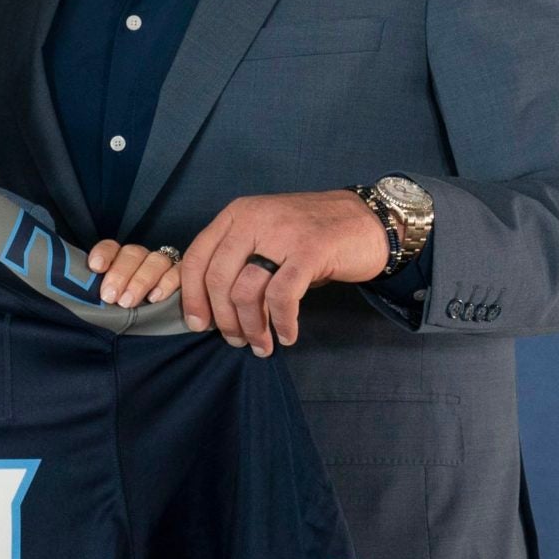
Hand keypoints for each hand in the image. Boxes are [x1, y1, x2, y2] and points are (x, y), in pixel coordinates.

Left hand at [84, 239, 183, 308]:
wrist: (162, 319)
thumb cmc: (127, 307)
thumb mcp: (112, 298)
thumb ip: (101, 292)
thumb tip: (80, 295)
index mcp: (120, 259)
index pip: (111, 247)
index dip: (103, 254)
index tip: (95, 267)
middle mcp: (142, 258)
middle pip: (133, 254)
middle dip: (120, 274)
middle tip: (110, 296)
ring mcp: (164, 265)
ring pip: (155, 261)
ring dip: (140, 281)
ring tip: (128, 302)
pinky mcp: (183, 275)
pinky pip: (179, 272)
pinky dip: (167, 283)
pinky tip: (155, 298)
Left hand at [175, 190, 389, 354]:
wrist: (366, 220)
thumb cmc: (312, 234)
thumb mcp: (266, 234)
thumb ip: (239, 258)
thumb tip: (212, 306)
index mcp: (237, 214)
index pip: (196, 257)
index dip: (191, 296)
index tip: (198, 325)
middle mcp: (254, 219)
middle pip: (218, 278)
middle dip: (223, 319)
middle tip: (235, 341)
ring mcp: (282, 233)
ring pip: (247, 291)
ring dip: (252, 327)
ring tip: (261, 344)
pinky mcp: (310, 250)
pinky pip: (282, 296)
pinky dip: (282, 322)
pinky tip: (287, 335)